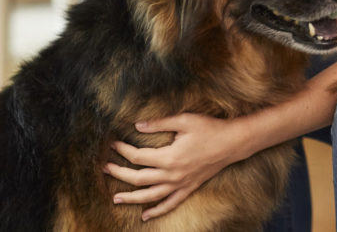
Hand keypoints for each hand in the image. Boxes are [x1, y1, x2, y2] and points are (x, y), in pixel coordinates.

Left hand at [105, 113, 247, 220]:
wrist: (232, 143)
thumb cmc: (209, 128)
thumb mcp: (184, 120)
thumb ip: (159, 123)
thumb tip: (137, 125)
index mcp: (169, 157)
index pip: (138, 157)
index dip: (123, 150)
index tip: (112, 144)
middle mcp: (172, 174)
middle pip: (139, 179)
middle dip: (119, 174)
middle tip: (105, 168)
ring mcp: (181, 184)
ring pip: (151, 196)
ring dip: (132, 198)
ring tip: (116, 199)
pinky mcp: (189, 188)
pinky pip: (170, 203)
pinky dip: (157, 211)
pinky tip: (145, 216)